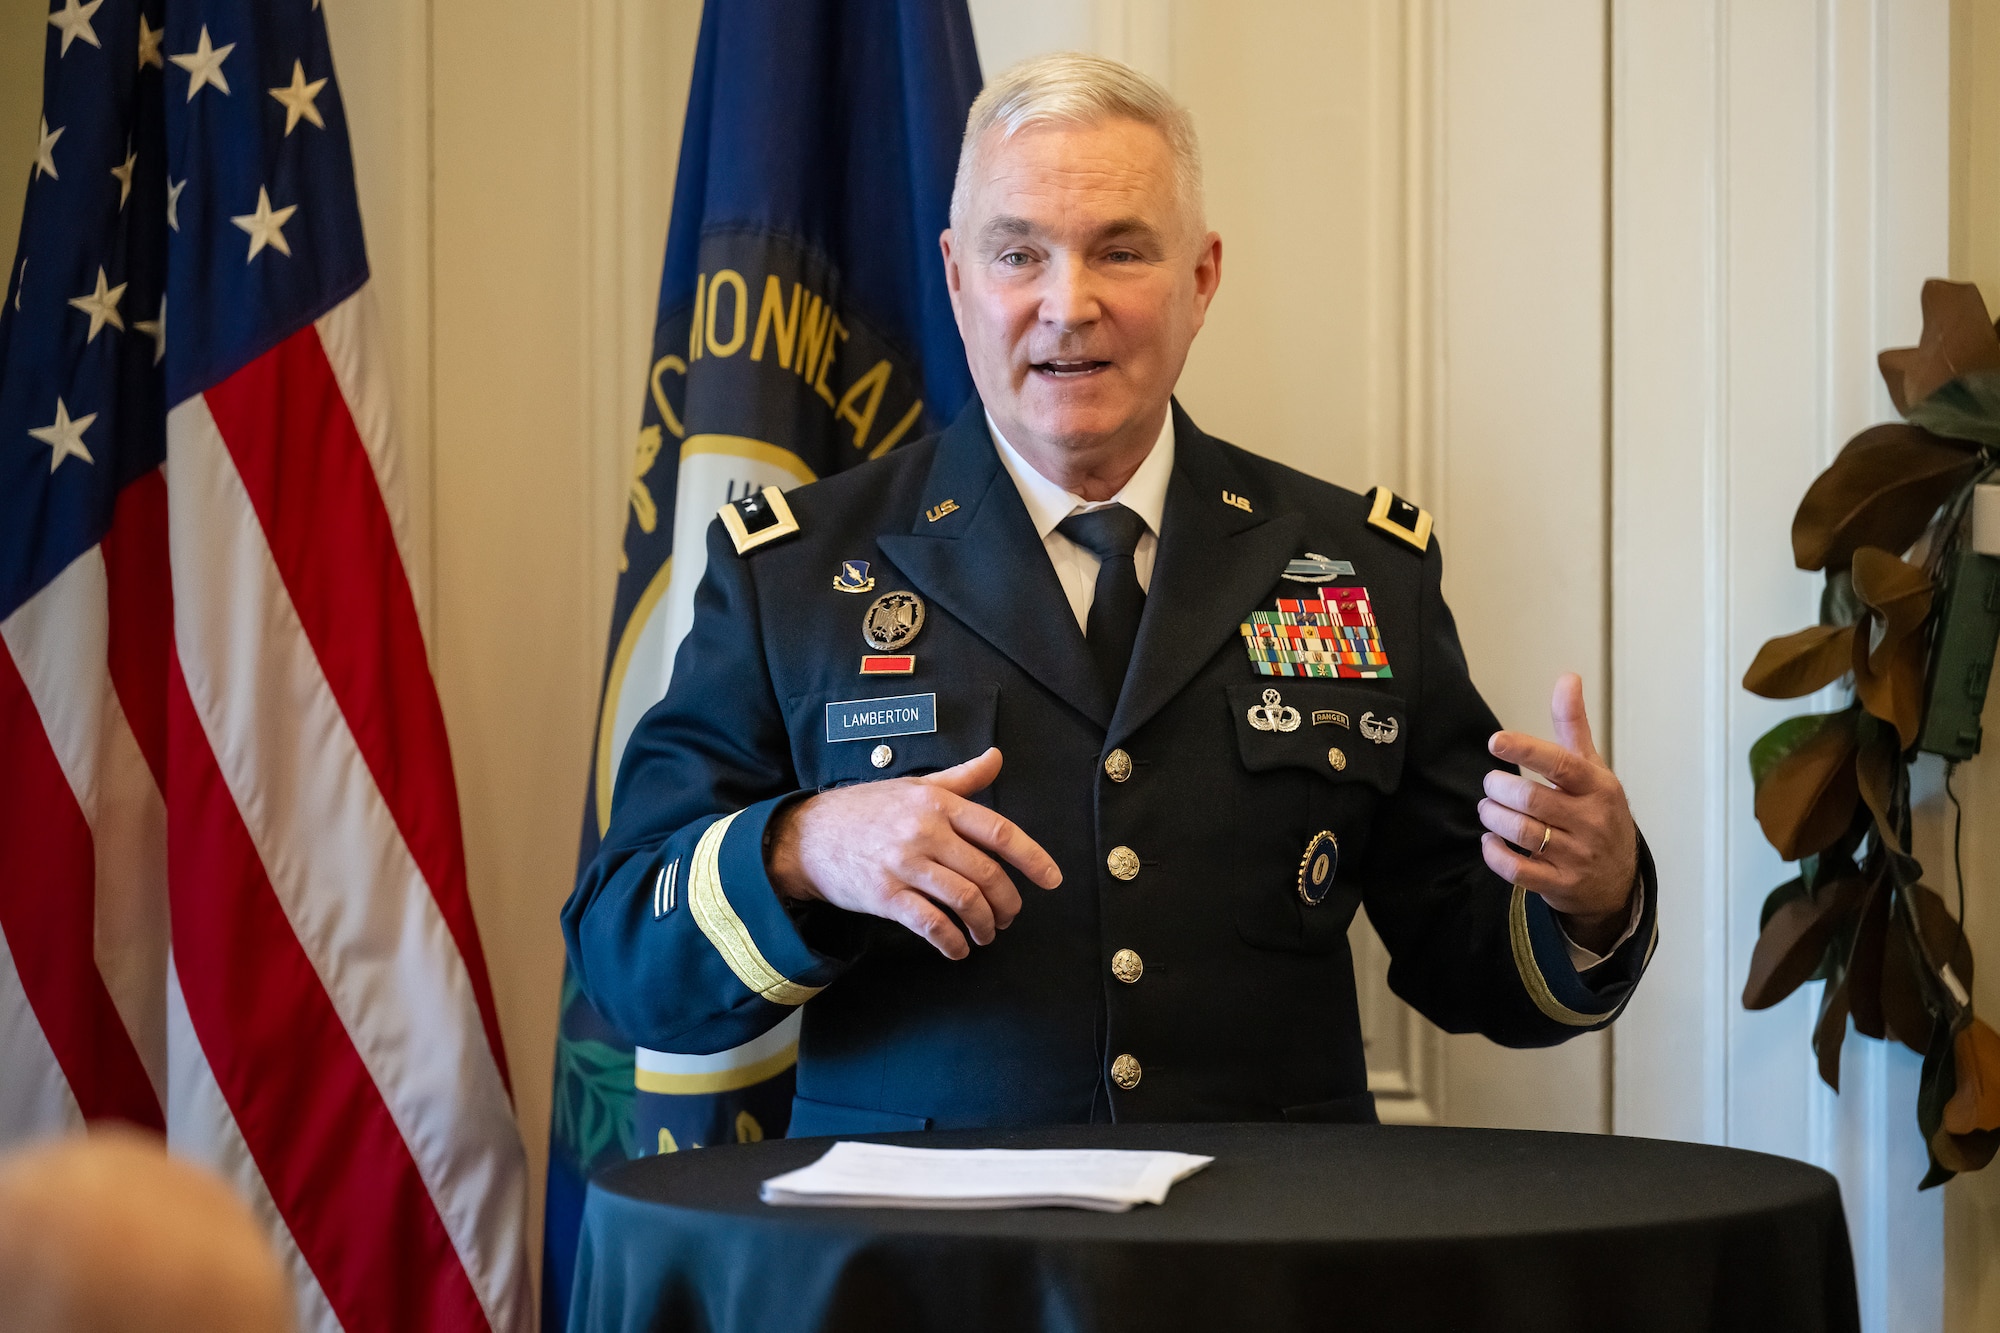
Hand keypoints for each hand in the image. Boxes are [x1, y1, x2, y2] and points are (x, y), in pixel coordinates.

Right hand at [764, 747, 1062, 958]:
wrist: (807, 835)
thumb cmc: (867, 809)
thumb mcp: (915, 786)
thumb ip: (960, 778)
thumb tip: (997, 758)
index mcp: (938, 803)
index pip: (998, 831)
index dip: (1032, 858)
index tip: (1052, 880)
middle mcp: (924, 830)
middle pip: (986, 873)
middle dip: (1007, 902)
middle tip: (1010, 917)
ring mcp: (903, 864)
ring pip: (963, 899)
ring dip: (983, 924)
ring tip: (986, 934)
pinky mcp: (883, 894)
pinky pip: (929, 923)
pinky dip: (950, 942)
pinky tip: (957, 949)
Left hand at [1478, 674, 1638, 953]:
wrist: (1619, 880)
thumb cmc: (1598, 813)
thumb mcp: (1593, 769)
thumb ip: (1573, 726)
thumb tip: (1568, 677)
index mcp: (1599, 787)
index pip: (1561, 764)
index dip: (1526, 751)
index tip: (1496, 742)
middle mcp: (1591, 821)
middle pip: (1531, 799)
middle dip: (1498, 789)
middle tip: (1490, 785)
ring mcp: (1577, 856)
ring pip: (1521, 831)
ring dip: (1493, 817)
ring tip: (1489, 808)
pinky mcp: (1561, 885)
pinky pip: (1517, 869)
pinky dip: (1495, 853)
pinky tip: (1491, 840)